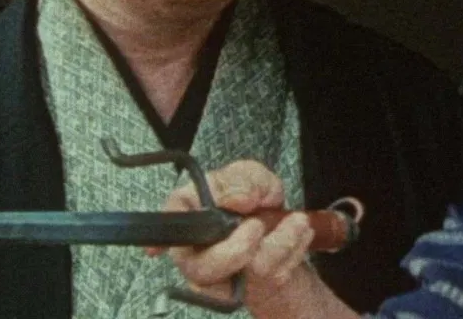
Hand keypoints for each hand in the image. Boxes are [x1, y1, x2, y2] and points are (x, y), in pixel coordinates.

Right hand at [148, 160, 316, 306]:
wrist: (277, 226)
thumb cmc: (251, 198)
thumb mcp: (248, 175)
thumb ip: (242, 180)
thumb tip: (238, 199)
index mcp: (188, 217)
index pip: (168, 230)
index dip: (163, 239)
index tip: (172, 243)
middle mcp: (197, 253)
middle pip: (203, 270)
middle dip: (236, 249)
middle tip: (257, 225)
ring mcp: (222, 276)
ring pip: (246, 273)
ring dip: (280, 243)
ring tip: (296, 221)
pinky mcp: (250, 287)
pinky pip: (272, 276)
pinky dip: (293, 250)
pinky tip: (299, 233)